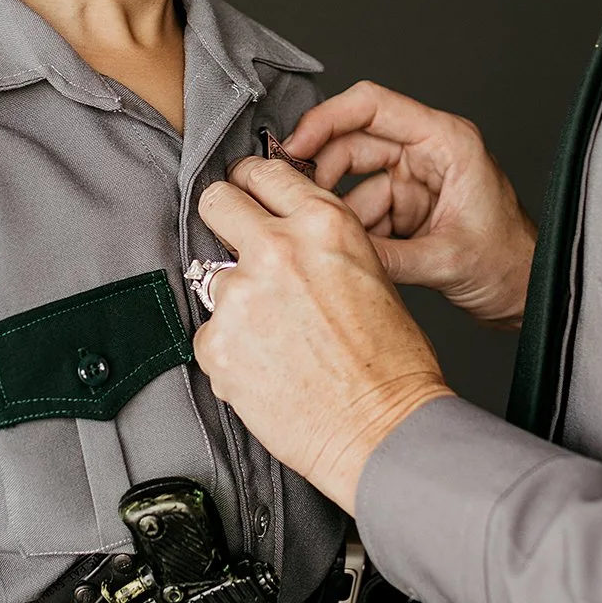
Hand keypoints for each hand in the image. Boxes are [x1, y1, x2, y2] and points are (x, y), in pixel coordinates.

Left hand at [194, 157, 451, 510]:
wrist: (381, 430)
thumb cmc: (391, 364)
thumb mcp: (369, 272)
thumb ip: (319, 244)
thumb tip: (283, 234)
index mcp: (323, 223)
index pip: (262, 172)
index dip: (251, 183)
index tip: (246, 192)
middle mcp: (276, 249)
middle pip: (217, 201)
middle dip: (224, 218)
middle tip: (236, 242)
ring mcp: (240, 296)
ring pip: (213, 277)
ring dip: (235, 301)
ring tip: (273, 336)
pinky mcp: (216, 344)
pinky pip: (210, 334)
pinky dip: (230, 351)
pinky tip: (266, 369)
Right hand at [281, 82, 536, 329]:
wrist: (528, 294)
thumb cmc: (512, 264)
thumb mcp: (448, 259)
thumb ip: (388, 256)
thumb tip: (333, 250)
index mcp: (446, 142)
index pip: (372, 105)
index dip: (326, 119)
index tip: (294, 145)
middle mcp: (427, 153)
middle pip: (352, 142)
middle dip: (321, 172)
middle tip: (295, 200)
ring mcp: (413, 181)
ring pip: (351, 181)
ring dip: (337, 211)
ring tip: (330, 239)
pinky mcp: (405, 209)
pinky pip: (361, 211)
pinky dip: (351, 231)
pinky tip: (354, 253)